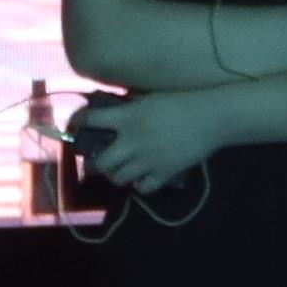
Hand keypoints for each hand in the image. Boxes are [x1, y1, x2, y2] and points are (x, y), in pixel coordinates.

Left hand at [71, 87, 228, 195]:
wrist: (211, 118)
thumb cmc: (182, 101)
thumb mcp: (151, 98)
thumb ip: (131, 107)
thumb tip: (117, 111)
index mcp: (127, 118)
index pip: (91, 120)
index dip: (78, 122)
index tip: (75, 125)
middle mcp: (131, 142)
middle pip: (101, 162)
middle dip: (96, 164)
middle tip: (100, 160)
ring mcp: (147, 161)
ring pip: (118, 178)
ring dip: (117, 175)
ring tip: (121, 170)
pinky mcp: (163, 173)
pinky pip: (143, 188)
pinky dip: (140, 185)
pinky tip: (142, 179)